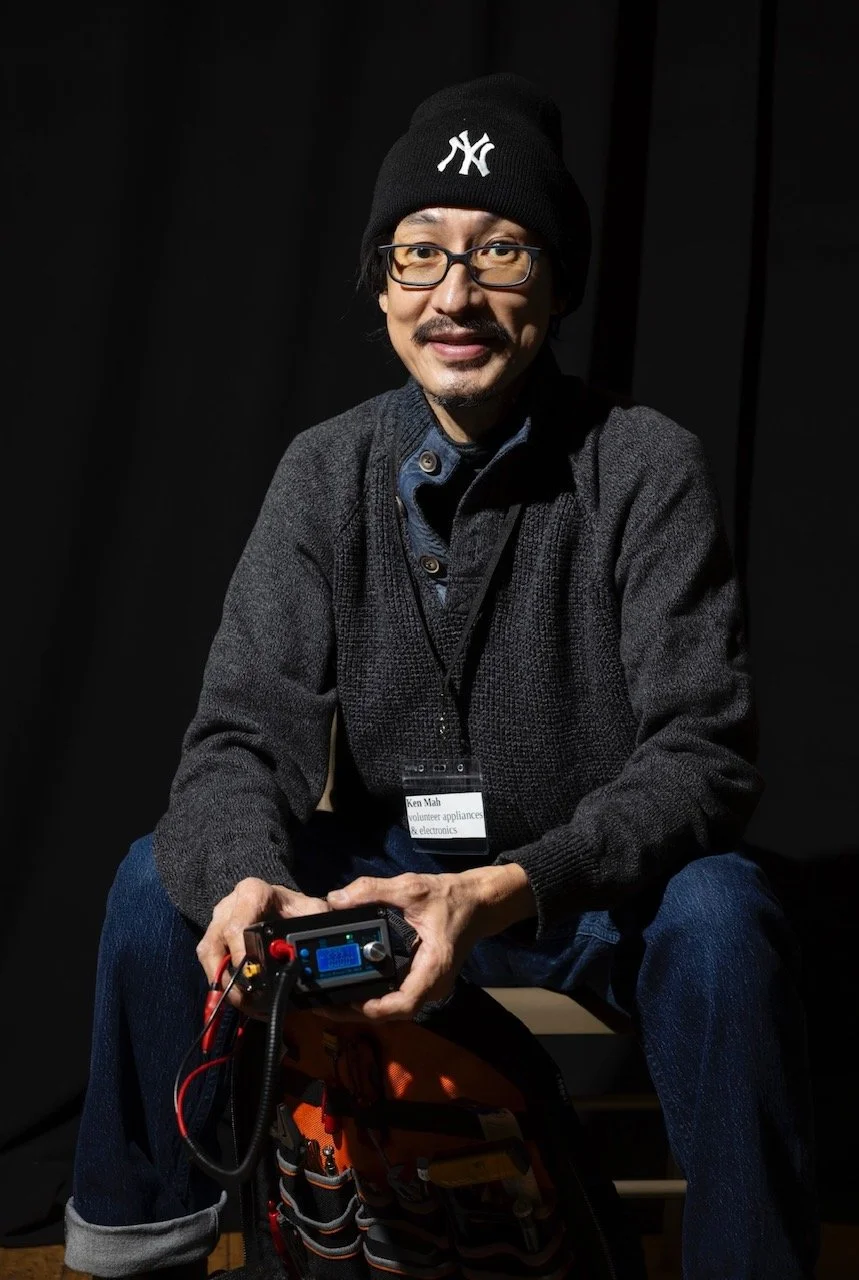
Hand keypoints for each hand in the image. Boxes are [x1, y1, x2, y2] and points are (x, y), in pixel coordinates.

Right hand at [197, 878, 329, 1012]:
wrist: (281, 903)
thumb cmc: (294, 907)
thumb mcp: (310, 909)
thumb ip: (316, 920)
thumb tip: (316, 940)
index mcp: (252, 893)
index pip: (238, 926)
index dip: (242, 954)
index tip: (254, 977)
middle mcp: (229, 905)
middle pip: (218, 943)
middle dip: (231, 976)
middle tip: (249, 1000)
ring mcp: (217, 921)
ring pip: (208, 955)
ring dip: (224, 984)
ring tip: (246, 1004)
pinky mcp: (212, 937)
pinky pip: (209, 963)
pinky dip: (222, 983)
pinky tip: (241, 998)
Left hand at [322, 862, 534, 1021]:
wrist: (478, 902)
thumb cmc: (451, 897)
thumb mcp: (412, 888)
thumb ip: (373, 890)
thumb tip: (336, 898)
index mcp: (434, 966)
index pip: (406, 1003)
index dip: (377, 1009)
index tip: (350, 1002)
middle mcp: (433, 984)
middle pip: (395, 1012)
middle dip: (360, 1012)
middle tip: (326, 1004)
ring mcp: (430, 985)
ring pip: (396, 1007)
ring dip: (366, 1007)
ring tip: (334, 1000)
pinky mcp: (424, 981)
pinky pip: (399, 996)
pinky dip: (377, 997)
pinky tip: (354, 987)